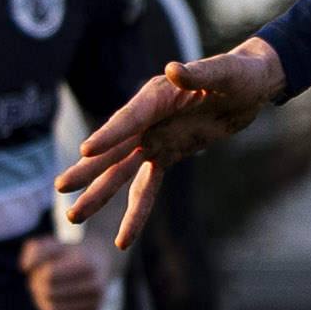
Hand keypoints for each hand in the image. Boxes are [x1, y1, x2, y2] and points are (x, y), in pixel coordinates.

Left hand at [19, 235, 107, 309]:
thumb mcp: (53, 245)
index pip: (49, 276)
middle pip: (49, 293)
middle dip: (37, 286)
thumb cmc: (70, 254)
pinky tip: (53, 300)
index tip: (42, 268)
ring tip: (44, 290)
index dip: (38, 272)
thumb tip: (25, 268)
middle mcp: (95, 286)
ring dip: (40, 300)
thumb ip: (35, 250)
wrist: (99, 264)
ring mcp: (95, 303)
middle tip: (40, 280)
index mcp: (86, 265)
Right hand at [58, 38, 287, 247]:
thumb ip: (198, 74)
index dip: (110, 134)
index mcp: (157, 96)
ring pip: (121, 172)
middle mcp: (148, 120)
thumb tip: (173, 70)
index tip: (86, 150)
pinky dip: (135, 211)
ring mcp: (155, 140)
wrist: (249, 88)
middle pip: (114, 149)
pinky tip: (123, 239)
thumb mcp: (225, 73)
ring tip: (74, 216)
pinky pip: (147, 187)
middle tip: (61, 187)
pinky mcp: (167, 156)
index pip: (130, 118)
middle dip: (88, 169)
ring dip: (99, 194)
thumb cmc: (238, 74)